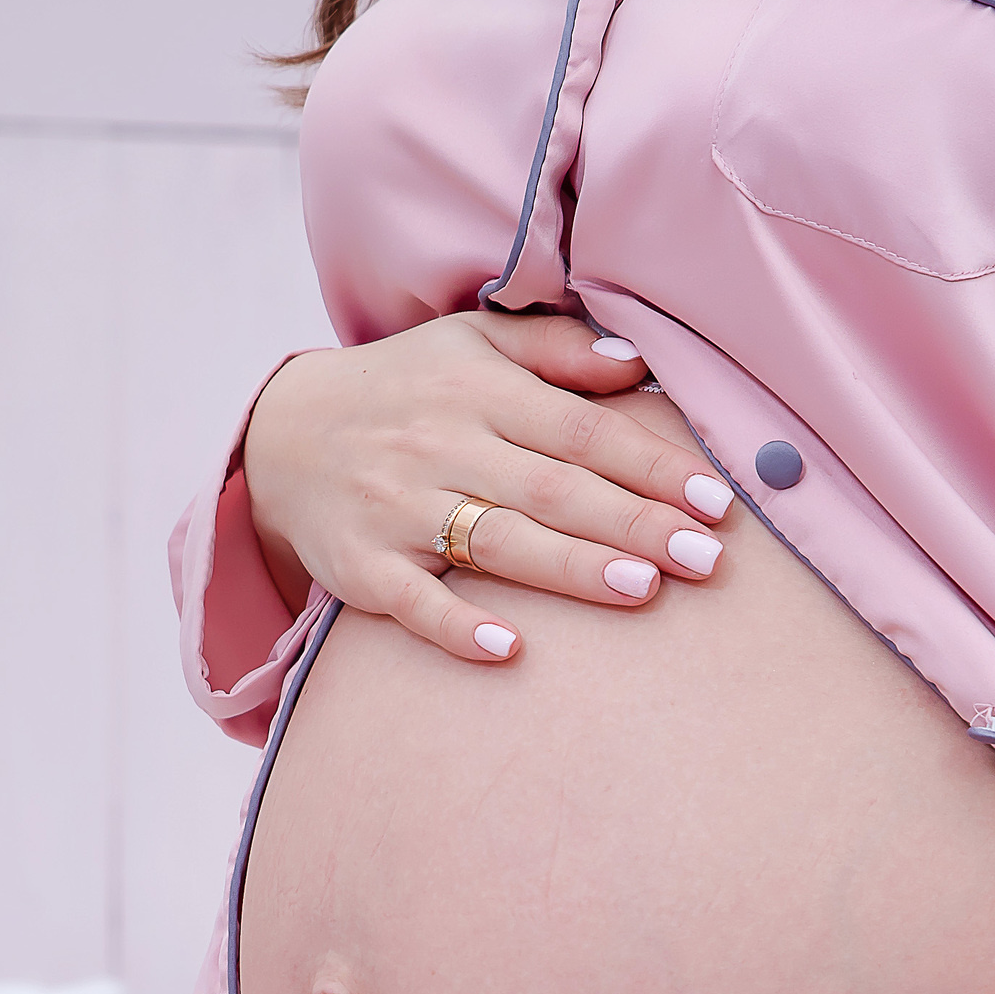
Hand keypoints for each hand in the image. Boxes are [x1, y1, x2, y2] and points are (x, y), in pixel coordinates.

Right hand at [242, 313, 737, 661]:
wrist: (280, 433)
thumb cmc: (404, 390)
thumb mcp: (471, 344)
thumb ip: (555, 351)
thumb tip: (637, 361)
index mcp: (478, 391)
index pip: (580, 431)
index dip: (650, 465)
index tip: (714, 500)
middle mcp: (440, 446)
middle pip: (553, 490)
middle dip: (634, 524)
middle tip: (705, 558)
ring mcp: (398, 509)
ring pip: (497, 542)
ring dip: (571, 569)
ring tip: (644, 590)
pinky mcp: (361, 567)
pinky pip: (413, 602)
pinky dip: (458, 627)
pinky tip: (509, 649)